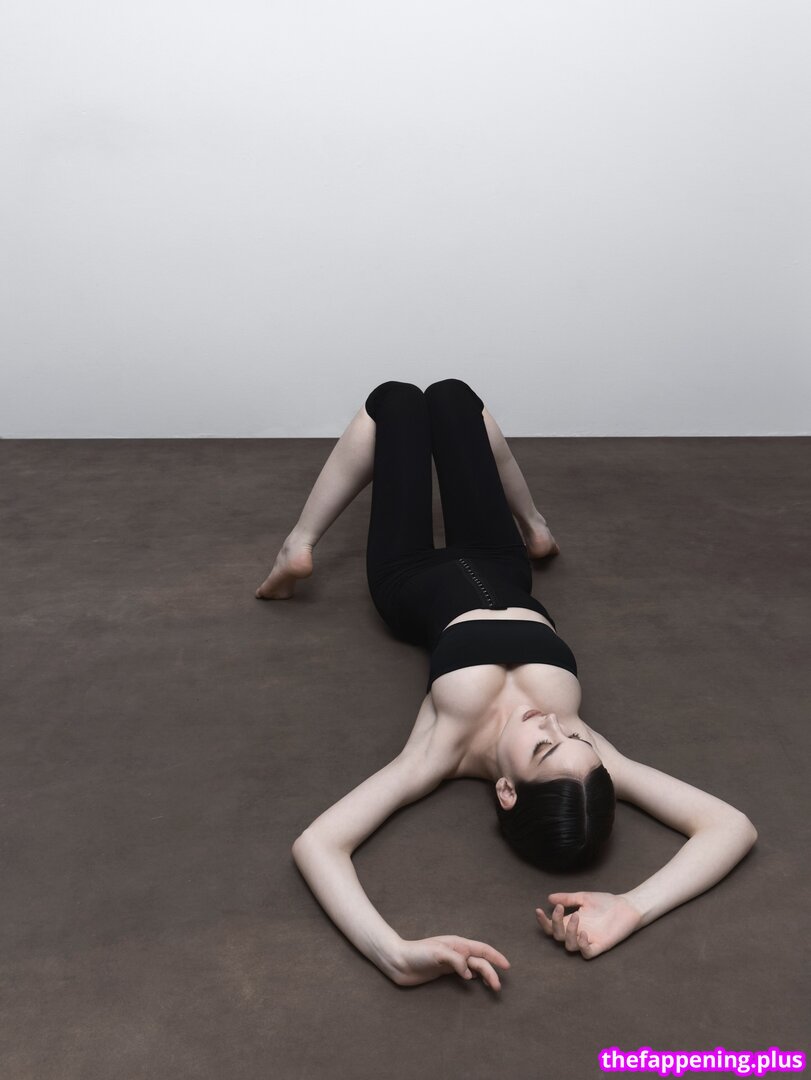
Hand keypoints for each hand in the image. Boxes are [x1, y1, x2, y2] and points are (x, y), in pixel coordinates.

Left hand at [391, 935, 510, 989]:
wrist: (399, 961)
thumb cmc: (417, 953)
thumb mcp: (437, 953)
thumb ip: (455, 961)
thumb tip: (469, 973)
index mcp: (458, 944)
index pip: (482, 949)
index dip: (495, 956)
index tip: (507, 966)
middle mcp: (457, 951)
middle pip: (479, 961)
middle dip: (491, 972)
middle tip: (497, 987)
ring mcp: (451, 961)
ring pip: (473, 968)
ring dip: (484, 976)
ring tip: (492, 988)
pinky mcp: (444, 971)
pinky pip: (464, 973)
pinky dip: (473, 978)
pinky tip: (476, 983)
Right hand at [535, 891, 643, 958]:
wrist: (626, 907)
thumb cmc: (605, 902)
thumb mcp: (584, 897)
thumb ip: (567, 899)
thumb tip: (549, 898)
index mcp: (571, 922)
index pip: (552, 927)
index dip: (544, 922)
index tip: (538, 910)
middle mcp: (577, 933)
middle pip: (558, 937)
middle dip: (555, 923)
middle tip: (560, 909)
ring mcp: (588, 940)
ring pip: (570, 946)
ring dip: (569, 932)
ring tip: (577, 916)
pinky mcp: (600, 946)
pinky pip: (587, 953)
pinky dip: (582, 945)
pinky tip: (584, 933)